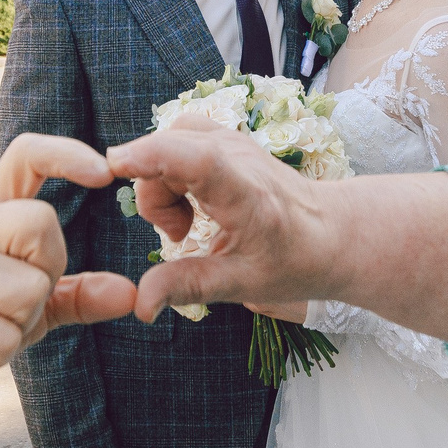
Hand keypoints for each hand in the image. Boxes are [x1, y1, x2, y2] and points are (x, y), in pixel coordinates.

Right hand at [0, 136, 139, 411]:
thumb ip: (79, 292)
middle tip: (18, 297)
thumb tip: (128, 294)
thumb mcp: (33, 300)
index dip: (66, 153)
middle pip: (39, 224)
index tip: (104, 172)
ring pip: (27, 289)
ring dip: (22, 321)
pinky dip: (1, 352)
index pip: (25, 155)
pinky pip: (4, 337)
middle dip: (46, 270)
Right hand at [108, 128, 335, 322]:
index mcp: (246, 193)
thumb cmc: (296, 261)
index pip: (195, 159)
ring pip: (170, 143)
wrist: (334, 234)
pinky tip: (190, 205)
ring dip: (161, 182)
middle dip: (152, 192)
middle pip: (168, 150)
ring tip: (185, 225)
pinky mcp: (228, 141)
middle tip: (177, 236)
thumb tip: (140, 306)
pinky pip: (181, 142)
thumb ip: (188, 287)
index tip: (114, 166)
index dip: (150, 156)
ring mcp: (234, 142)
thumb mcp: (243, 283)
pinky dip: (171, 170)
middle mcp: (239, 156)